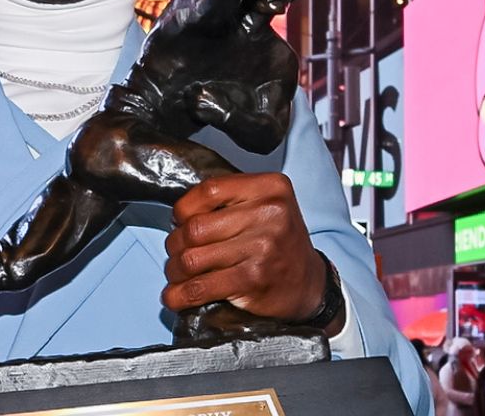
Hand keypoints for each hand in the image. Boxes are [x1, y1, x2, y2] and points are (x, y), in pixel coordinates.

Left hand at [162, 173, 339, 332]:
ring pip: (192, 258)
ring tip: (178, 274)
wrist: (310, 284)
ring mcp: (262, 248)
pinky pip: (200, 287)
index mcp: (270, 187)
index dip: (184, 208)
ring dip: (175, 270)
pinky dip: (180, 295)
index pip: (209, 190)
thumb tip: (179, 215)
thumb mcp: (266, 205)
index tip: (180, 220)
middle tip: (177, 252)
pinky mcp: (253, 280)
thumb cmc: (280, 242)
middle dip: (175, 244)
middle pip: (195, 227)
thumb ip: (229, 199)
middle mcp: (269, 214)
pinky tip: (176, 297)